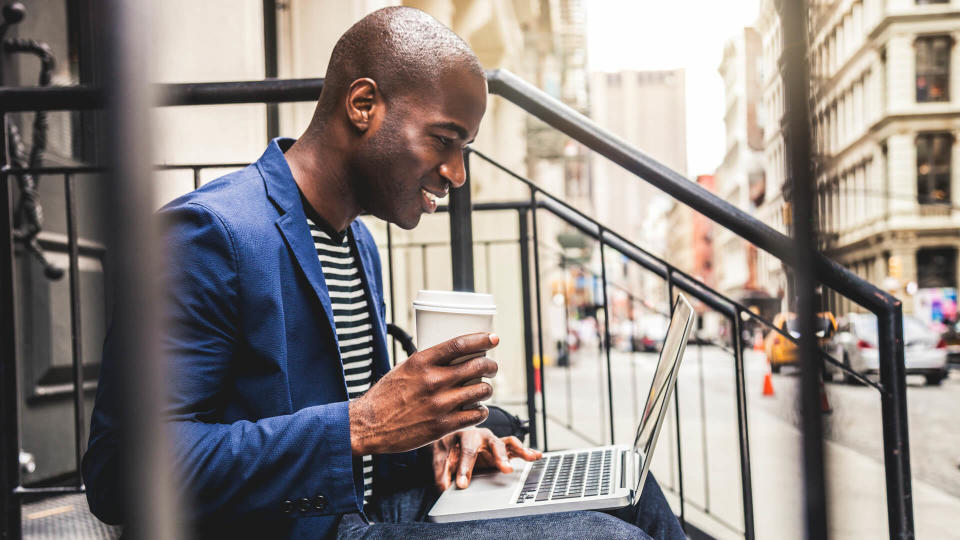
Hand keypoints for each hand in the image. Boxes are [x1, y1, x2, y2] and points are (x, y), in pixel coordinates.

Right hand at [348, 332, 498, 455]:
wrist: (369, 426)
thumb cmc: (386, 396)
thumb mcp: (404, 369)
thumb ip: (428, 362)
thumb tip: (454, 355)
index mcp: (421, 362)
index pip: (459, 344)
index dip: (481, 339)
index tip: (494, 338)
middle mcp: (433, 380)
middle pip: (477, 366)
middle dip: (491, 365)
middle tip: (492, 367)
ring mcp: (439, 404)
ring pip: (481, 390)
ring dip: (487, 388)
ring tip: (483, 389)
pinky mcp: (442, 426)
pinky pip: (476, 415)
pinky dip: (481, 410)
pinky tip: (477, 409)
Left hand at [432, 428, 542, 490]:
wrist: (453, 435)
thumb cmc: (448, 445)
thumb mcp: (440, 456)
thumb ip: (441, 472)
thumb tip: (442, 488)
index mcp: (465, 434)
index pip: (466, 451)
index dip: (464, 468)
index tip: (462, 485)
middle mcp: (482, 435)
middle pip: (493, 444)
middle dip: (499, 457)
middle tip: (505, 469)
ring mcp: (494, 441)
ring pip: (509, 443)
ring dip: (519, 450)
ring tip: (530, 457)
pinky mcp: (502, 448)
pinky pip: (516, 448)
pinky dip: (527, 451)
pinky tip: (537, 456)